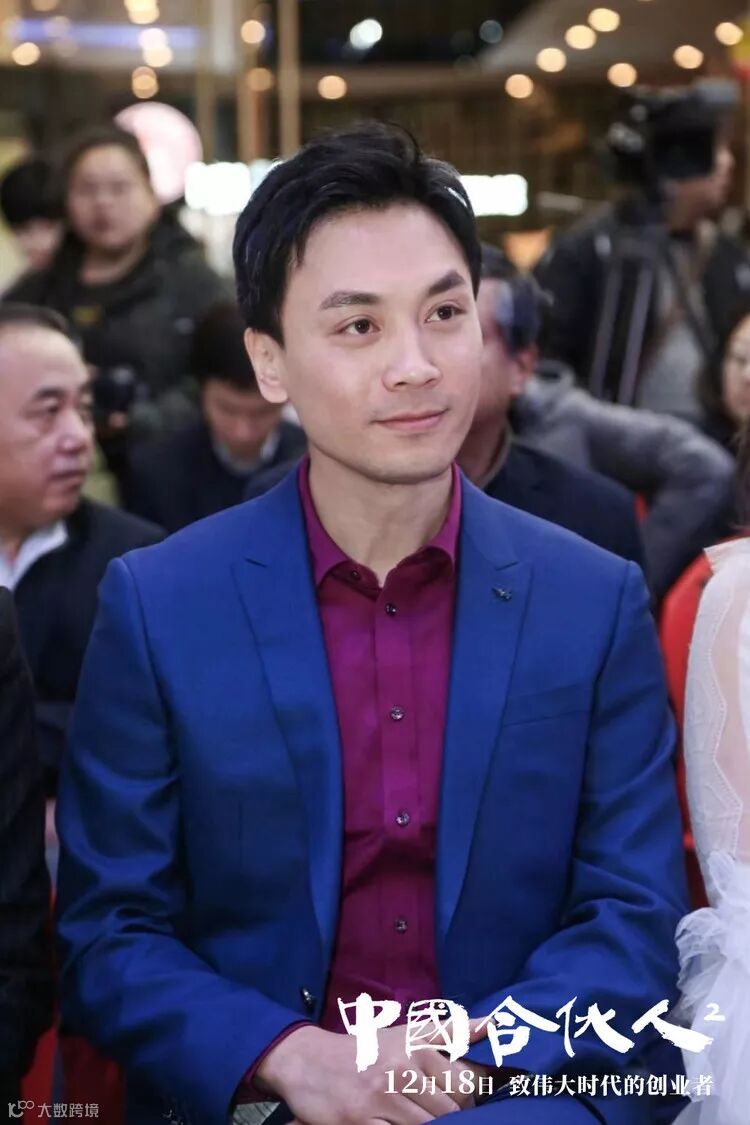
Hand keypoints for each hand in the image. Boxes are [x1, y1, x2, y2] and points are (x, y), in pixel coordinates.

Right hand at [256, 1020, 488, 1123]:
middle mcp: (401, 1070)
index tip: (461, 1105)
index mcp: (416, 1047)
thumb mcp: (406, 1033)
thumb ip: (451, 1031)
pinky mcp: (361, 1123)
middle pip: (448, 1113)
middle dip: (449, 1121)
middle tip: (434, 1113)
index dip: (467, 1103)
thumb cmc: (365, 1049)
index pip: (463, 1087)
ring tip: (413, 1115)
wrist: (308, 1061)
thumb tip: (494, 1023)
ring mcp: (381, 1098)